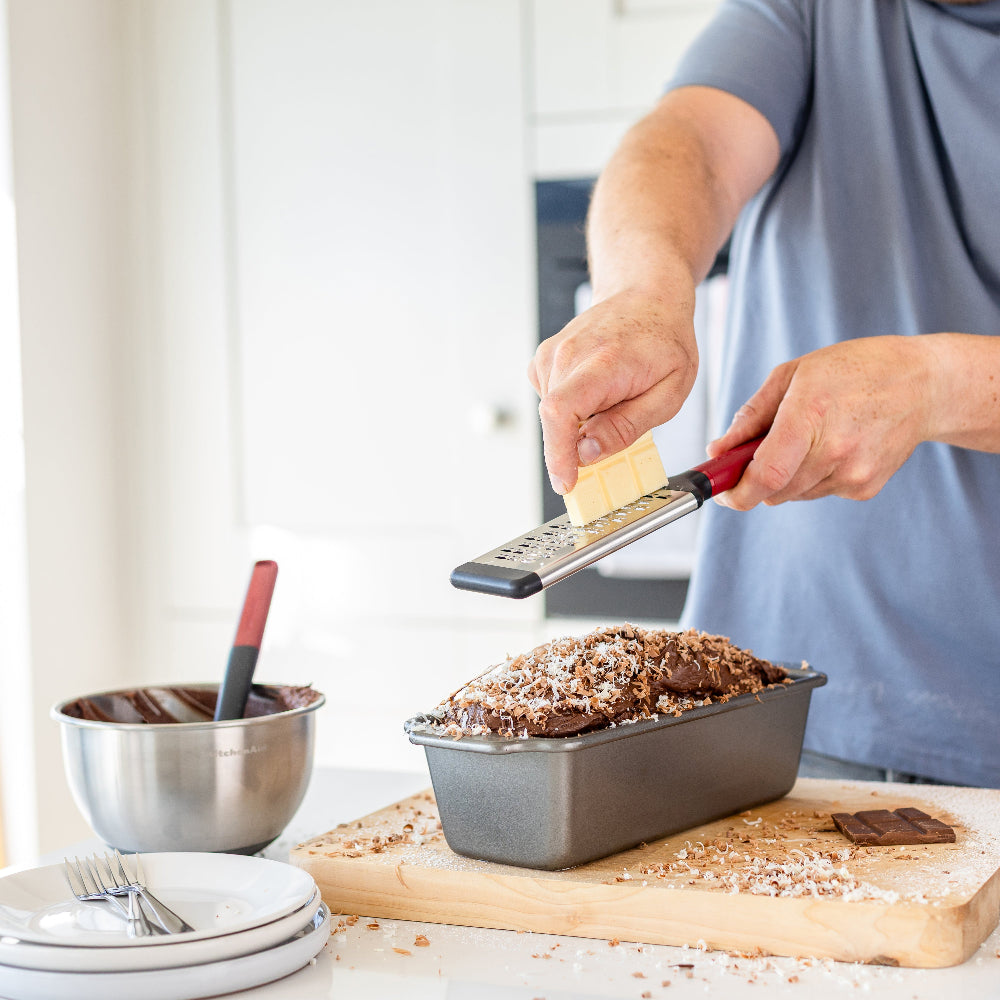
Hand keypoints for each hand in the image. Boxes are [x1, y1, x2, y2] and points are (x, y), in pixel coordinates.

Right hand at [528, 286, 698, 494]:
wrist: (646, 295)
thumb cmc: (664, 341)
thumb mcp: (669, 393)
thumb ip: (627, 426)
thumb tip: (588, 454)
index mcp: (602, 362)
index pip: (561, 412)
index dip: (558, 454)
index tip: (567, 483)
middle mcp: (567, 355)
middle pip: (554, 420)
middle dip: (574, 446)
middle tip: (610, 439)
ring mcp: (551, 354)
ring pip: (553, 414)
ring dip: (578, 424)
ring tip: (613, 401)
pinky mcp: (544, 359)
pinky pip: (551, 401)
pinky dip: (571, 409)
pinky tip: (596, 392)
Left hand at [709, 336, 933, 508]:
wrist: (922, 384)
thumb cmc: (852, 371)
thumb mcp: (793, 375)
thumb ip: (750, 416)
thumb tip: (717, 450)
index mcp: (810, 416)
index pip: (765, 475)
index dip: (736, 492)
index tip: (720, 491)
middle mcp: (834, 451)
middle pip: (773, 491)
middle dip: (754, 480)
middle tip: (753, 455)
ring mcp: (853, 473)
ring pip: (793, 494)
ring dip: (784, 477)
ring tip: (806, 438)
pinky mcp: (865, 488)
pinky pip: (818, 492)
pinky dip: (811, 477)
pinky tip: (832, 446)